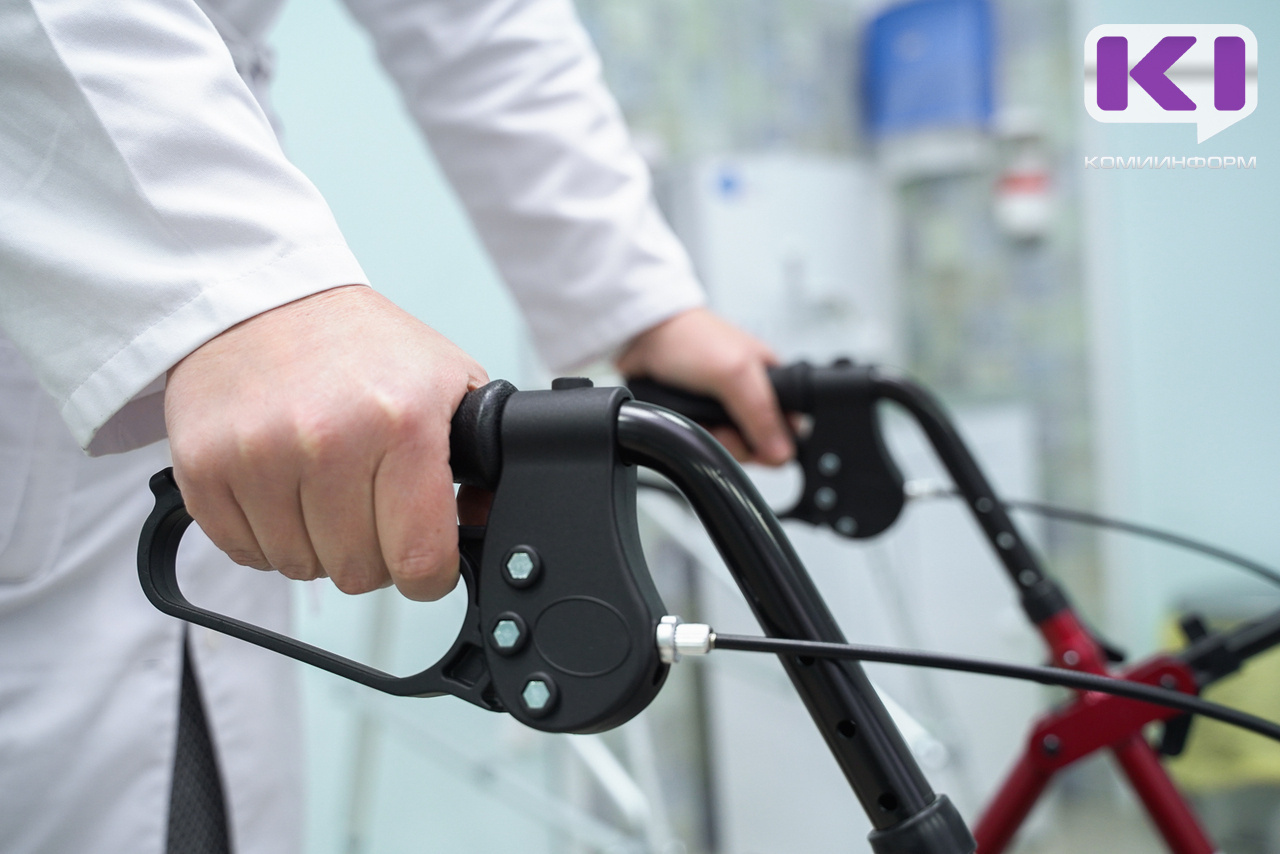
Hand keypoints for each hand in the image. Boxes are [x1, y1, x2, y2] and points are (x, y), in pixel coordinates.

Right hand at [165, 285, 488, 599]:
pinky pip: (244, 552)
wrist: (264, 299)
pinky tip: (279, 487)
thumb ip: (479, 456)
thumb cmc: (362, 346)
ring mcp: (259, 456)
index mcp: (401, 422)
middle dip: (372, 551)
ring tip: (321, 485)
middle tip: (369, 502)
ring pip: (299, 567)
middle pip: (358, 573)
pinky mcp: (203, 467)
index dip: (429, 574)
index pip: (420, 560)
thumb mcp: (447, 380)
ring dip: (315, 542)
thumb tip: (485, 520)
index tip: (425, 558)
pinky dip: (264, 534)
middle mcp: (329, 441)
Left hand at [615, 307, 792, 464]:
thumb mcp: (735, 373)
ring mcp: (725, 408)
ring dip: (714, 438)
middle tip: (720, 426)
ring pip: (731, 447)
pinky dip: (696, 435)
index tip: (753, 440)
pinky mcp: (701, 416)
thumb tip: (782, 451)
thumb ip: (762, 413)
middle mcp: (750, 395)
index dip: (775, 442)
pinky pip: (706, 441)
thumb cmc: (690, 338)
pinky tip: (688, 419)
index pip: (791, 427)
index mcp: (772, 379)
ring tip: (700, 419)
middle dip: (737, 442)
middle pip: (759, 444)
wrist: (643, 336)